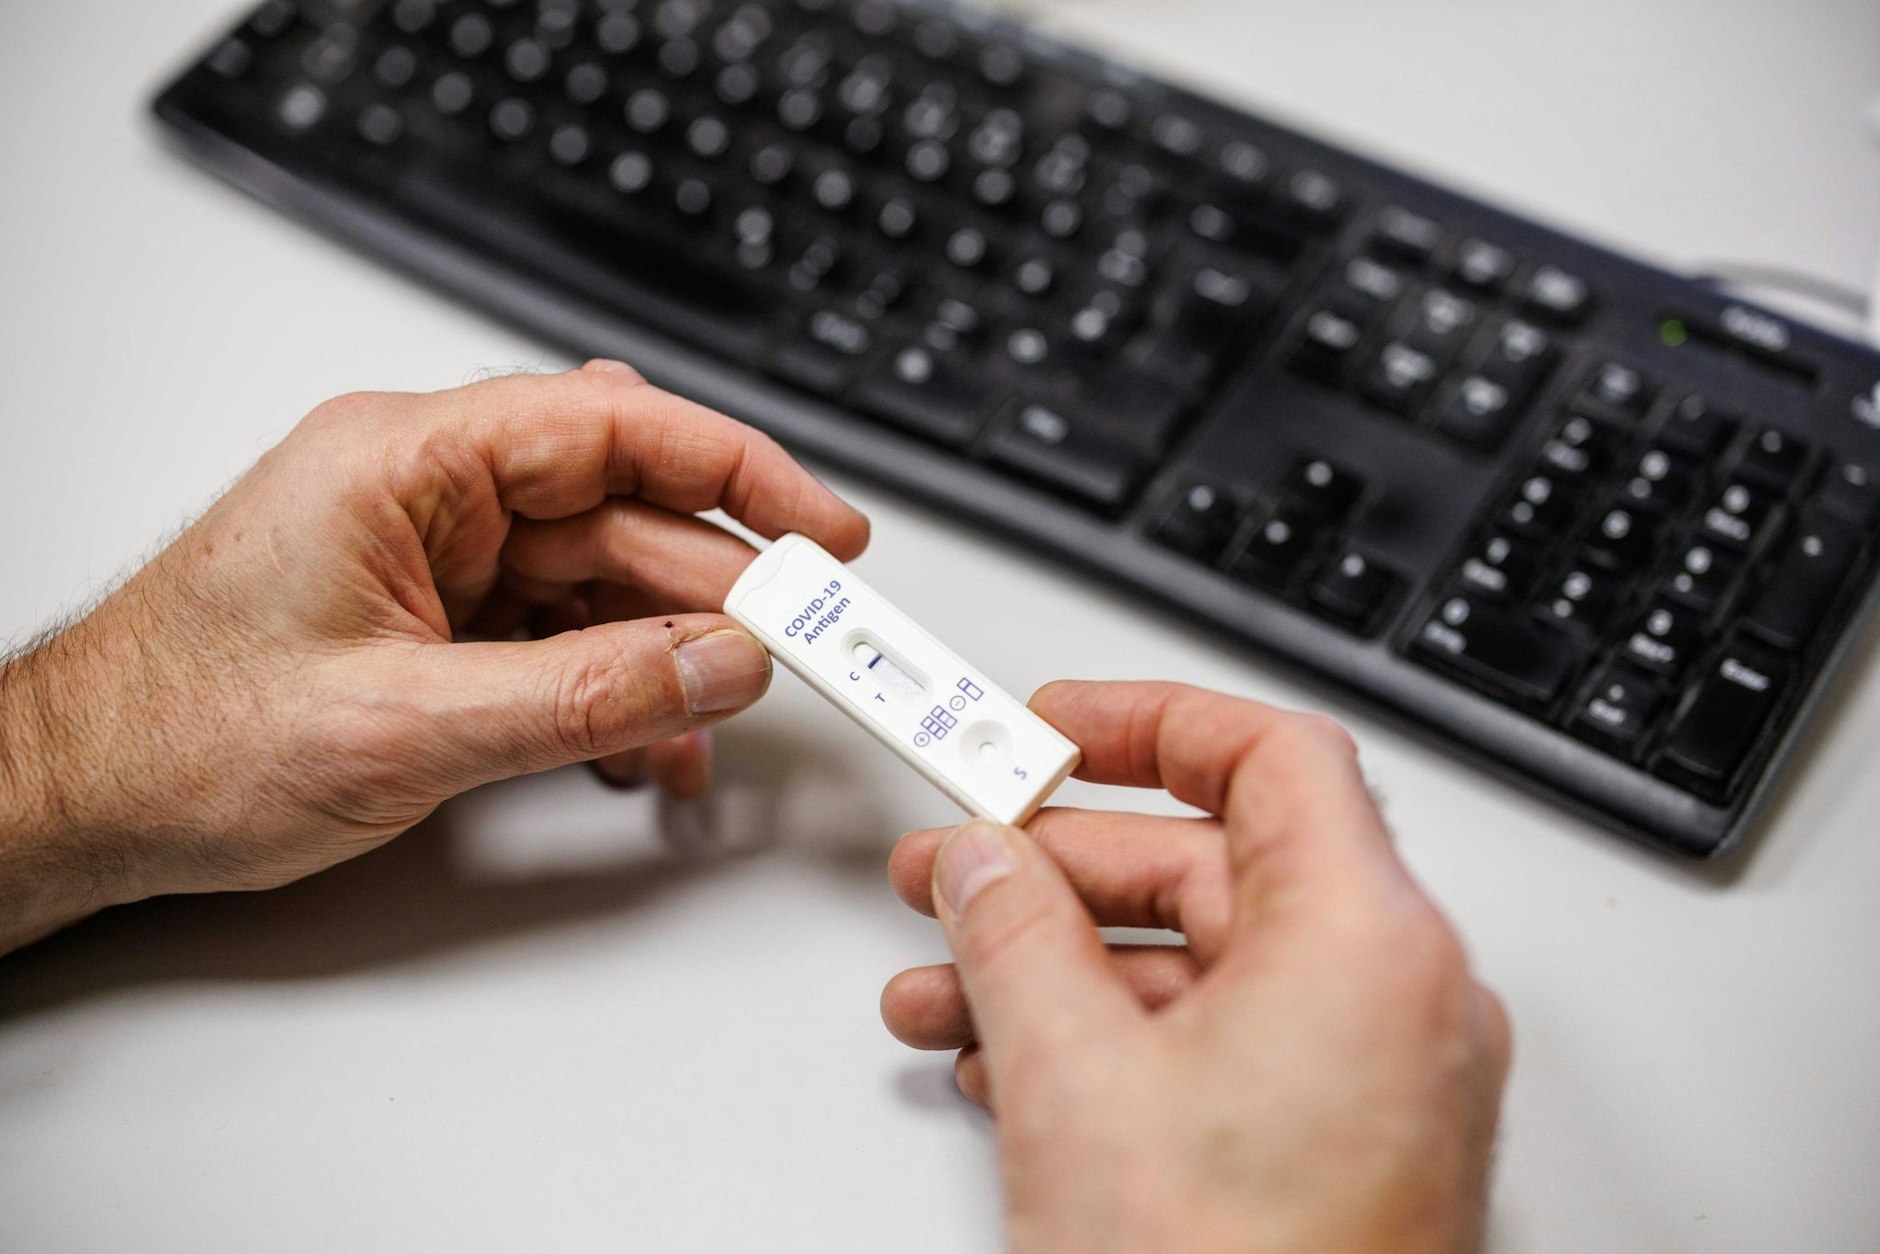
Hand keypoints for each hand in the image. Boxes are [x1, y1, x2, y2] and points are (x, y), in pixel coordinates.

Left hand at [0, 362, 867, 950]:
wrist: (80, 800)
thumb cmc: (179, 732)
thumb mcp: (404, 724)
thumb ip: (582, 694)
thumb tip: (719, 663)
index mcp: (406, 460)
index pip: (614, 427)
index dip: (740, 470)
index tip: (825, 531)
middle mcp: (429, 491)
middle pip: (623, 513)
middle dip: (719, 588)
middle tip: (806, 650)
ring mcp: (436, 555)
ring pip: (602, 582)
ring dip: (669, 654)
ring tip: (715, 720)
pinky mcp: (439, 617)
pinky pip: (561, 634)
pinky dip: (614, 687)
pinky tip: (645, 742)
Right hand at [881, 681, 1509, 1253]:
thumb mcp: (1075, 1079)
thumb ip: (1015, 934)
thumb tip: (983, 863)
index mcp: (1367, 943)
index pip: (1270, 755)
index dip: (1148, 722)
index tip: (1052, 725)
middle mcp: (1395, 999)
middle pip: (1216, 865)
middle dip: (1061, 864)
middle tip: (958, 861)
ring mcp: (1373, 1081)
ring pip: (1200, 967)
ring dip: (1063, 962)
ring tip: (945, 975)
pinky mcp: (1338, 1150)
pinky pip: (1219, 1047)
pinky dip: (1113, 1037)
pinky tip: (1006, 1059)